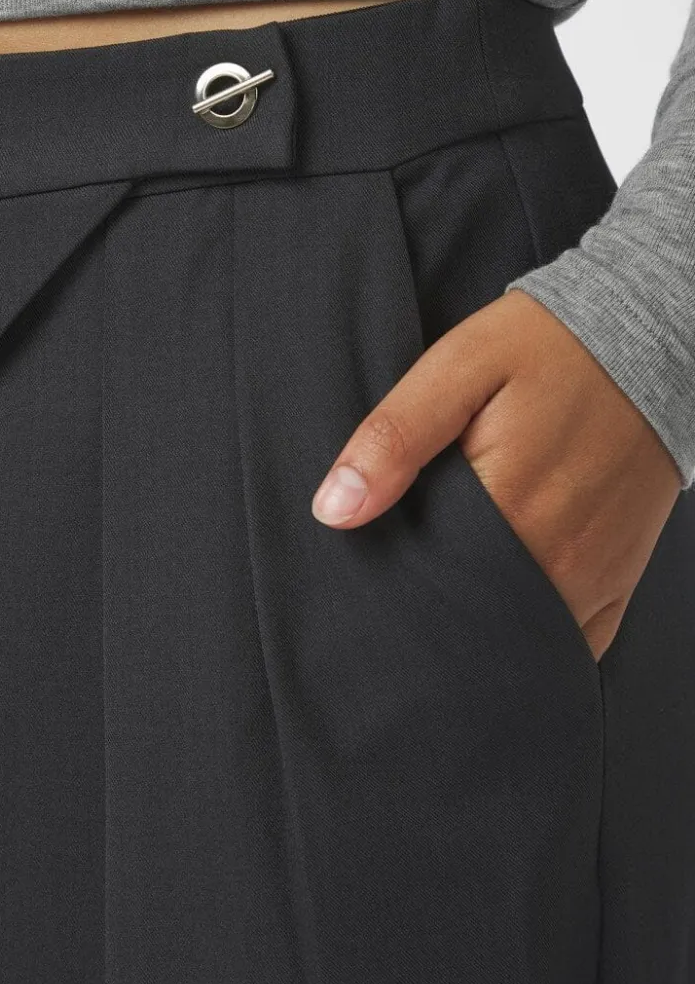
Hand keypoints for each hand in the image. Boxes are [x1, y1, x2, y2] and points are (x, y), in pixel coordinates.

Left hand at [310, 290, 682, 660]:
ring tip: (443, 580)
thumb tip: (333, 510)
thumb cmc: (547, 348)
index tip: (363, 569)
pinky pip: (564, 640)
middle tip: (401, 571)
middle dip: (424, 607)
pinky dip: (526, 632)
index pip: (420, 582)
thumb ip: (394, 437)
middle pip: (464, 616)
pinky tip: (495, 601)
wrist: (650, 342)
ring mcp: (591, 577)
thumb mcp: (459, 366)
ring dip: (473, 623)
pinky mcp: (615, 583)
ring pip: (512, 635)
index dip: (385, 582)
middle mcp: (555, 558)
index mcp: (506, 508)